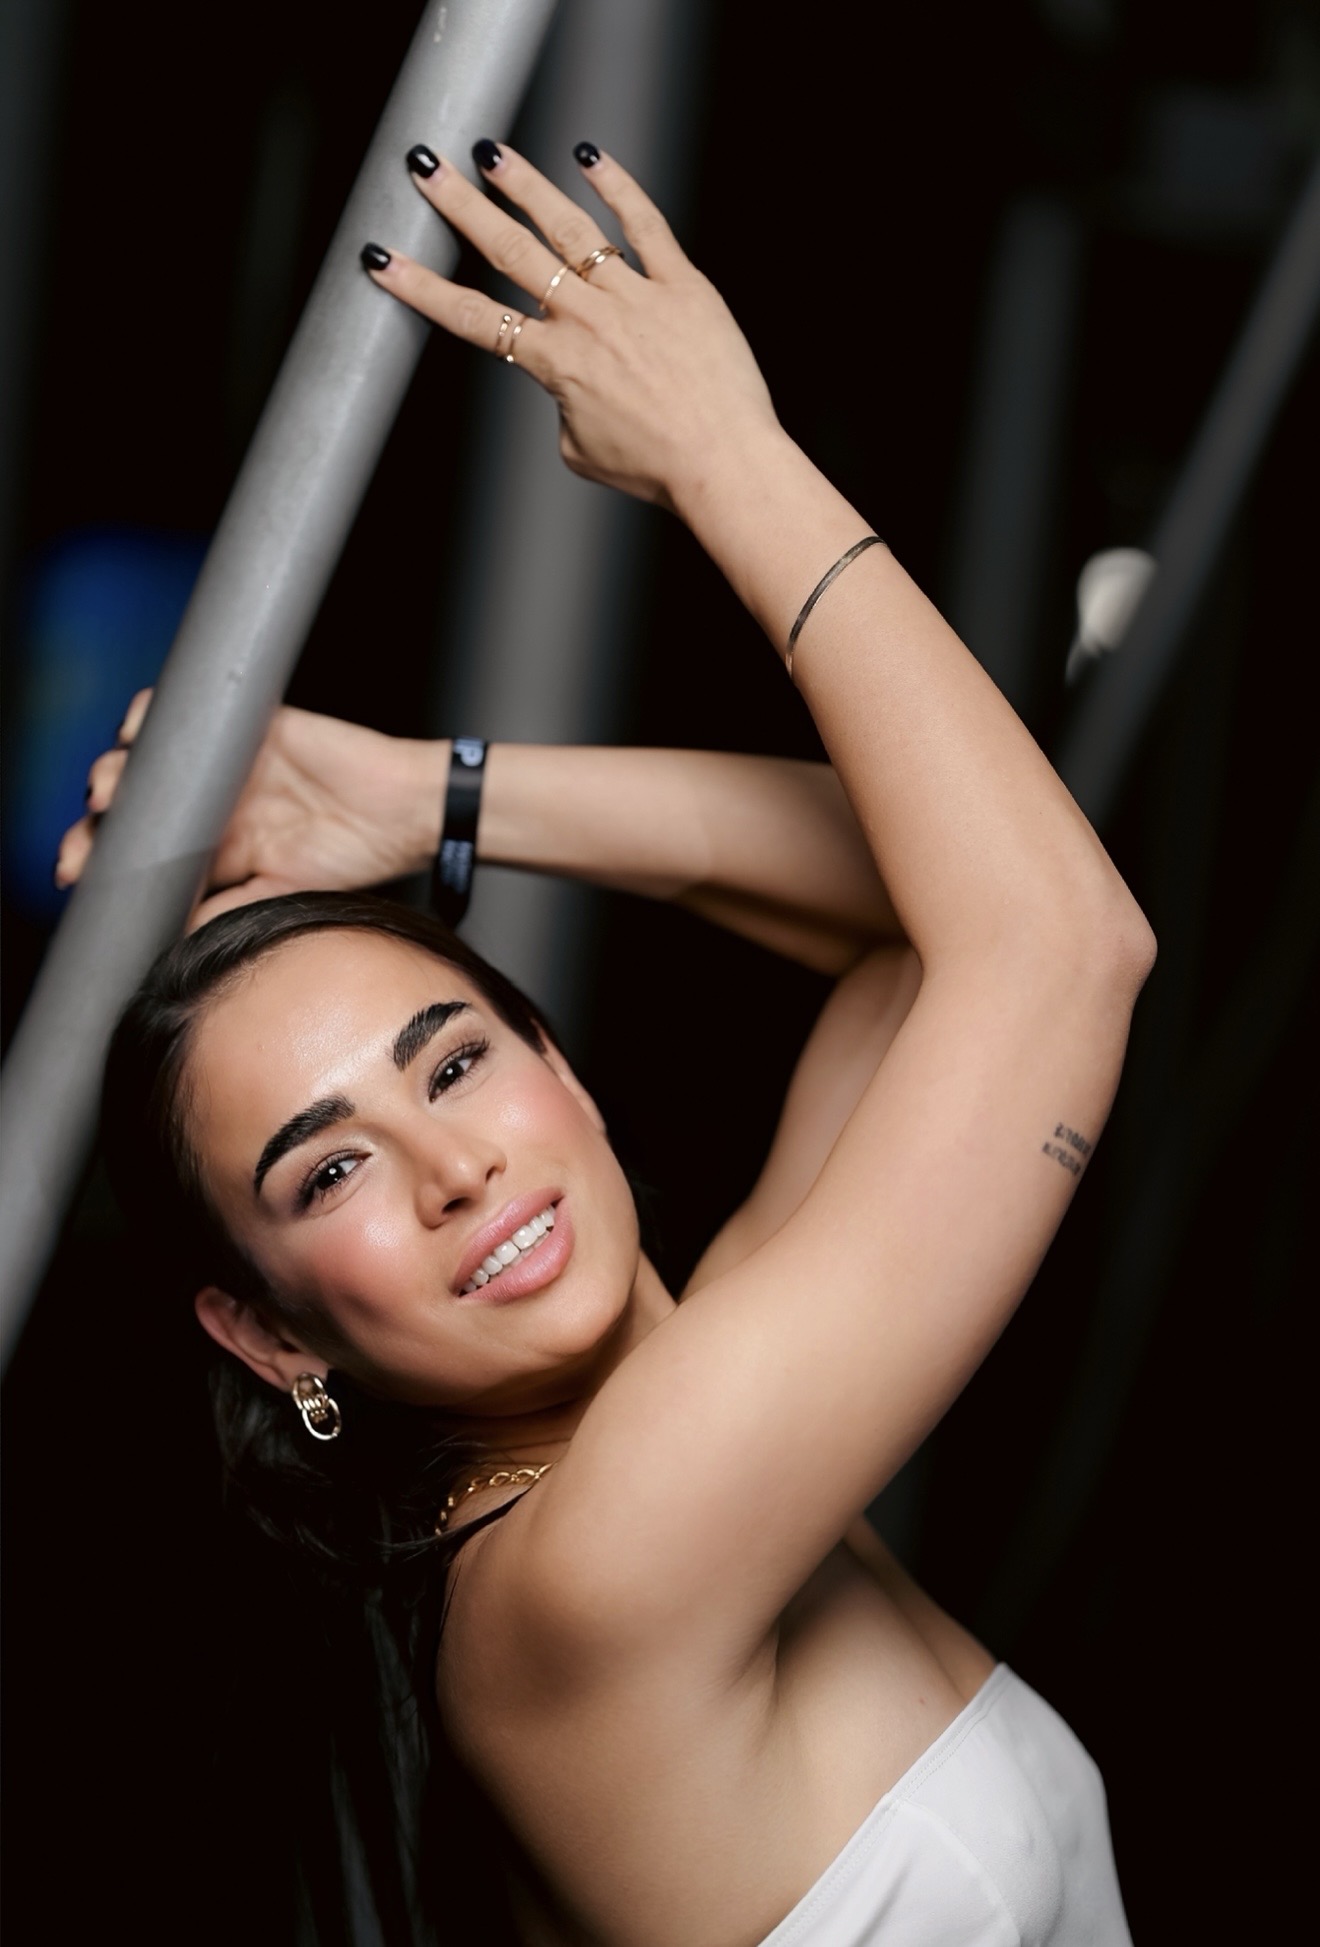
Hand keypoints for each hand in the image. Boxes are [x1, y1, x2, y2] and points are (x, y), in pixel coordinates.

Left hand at [55, 690, 444, 928]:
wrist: (406, 813)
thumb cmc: (358, 860)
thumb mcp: (280, 897)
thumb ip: (223, 914)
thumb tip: (163, 942)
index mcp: (219, 845)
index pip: (147, 850)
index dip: (103, 859)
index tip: (71, 874)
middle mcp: (217, 800)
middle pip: (136, 802)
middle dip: (97, 822)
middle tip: (82, 842)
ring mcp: (230, 760)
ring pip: (151, 757)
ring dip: (118, 770)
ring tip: (107, 792)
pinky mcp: (250, 723)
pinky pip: (189, 706)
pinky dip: (152, 714)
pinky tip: (134, 733)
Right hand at [363, 143, 779, 509]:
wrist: (724, 463)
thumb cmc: (659, 468)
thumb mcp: (584, 451)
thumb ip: (564, 406)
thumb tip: (572, 386)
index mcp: (556, 363)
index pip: (474, 318)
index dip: (423, 289)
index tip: (386, 262)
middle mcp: (587, 320)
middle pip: (510, 252)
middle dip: (461, 208)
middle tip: (428, 171)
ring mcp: (634, 296)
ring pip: (569, 228)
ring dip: (525, 186)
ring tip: (492, 154)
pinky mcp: (682, 285)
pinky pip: (645, 225)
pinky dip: (618, 187)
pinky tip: (590, 159)